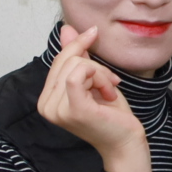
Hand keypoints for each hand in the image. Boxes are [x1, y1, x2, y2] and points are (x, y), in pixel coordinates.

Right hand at [36, 25, 151, 171]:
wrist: (126, 142)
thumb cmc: (112, 114)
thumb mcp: (93, 78)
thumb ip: (77, 55)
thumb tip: (66, 28)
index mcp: (46, 99)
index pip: (58, 60)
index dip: (80, 49)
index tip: (100, 58)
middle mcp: (45, 106)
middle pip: (66, 59)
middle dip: (95, 66)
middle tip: (111, 84)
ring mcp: (57, 109)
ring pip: (76, 65)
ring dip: (101, 74)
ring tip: (110, 92)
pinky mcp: (73, 109)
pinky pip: (79, 74)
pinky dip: (99, 77)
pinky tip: (109, 92)